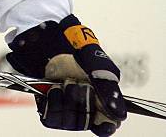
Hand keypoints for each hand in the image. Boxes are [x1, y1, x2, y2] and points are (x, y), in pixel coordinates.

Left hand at [7, 14, 126, 134]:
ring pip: (68, 122)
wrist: (50, 38)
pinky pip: (50, 118)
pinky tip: (52, 89)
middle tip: (76, 83)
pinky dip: (52, 104)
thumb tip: (119, 115)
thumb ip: (109, 88)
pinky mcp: (46, 105)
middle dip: (81, 102)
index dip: (104, 126)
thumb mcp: (97, 64)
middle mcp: (81, 107)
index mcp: (99, 101)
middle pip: (85, 123)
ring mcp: (64, 107)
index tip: (100, 119)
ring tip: (63, 82)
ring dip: (66, 101)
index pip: (105, 127)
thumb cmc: (78, 49)